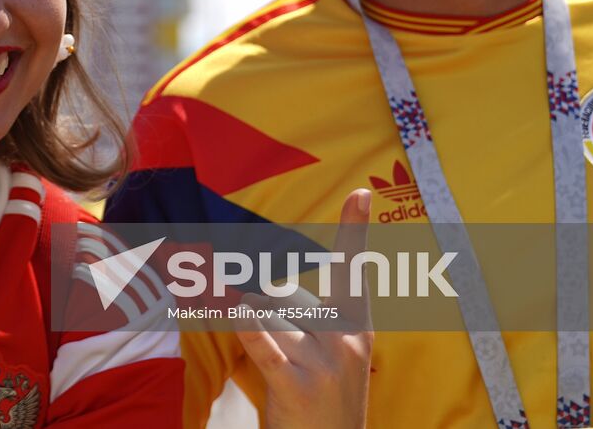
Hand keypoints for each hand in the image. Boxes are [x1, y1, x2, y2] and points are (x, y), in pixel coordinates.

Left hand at [232, 188, 372, 428]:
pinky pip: (263, 346)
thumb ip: (301, 317)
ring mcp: (324, 363)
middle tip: (270, 341)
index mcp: (356, 326)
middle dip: (259, 311)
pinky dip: (245, 328)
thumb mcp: (329, 354)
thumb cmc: (319, 399)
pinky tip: (231, 309)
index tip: (361, 193)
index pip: (353, 269)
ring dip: (249, 331)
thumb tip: (248, 291)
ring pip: (264, 317)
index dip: (356, 229)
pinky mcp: (297, 386)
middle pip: (281, 295)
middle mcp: (344, 339)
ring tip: (271, 364)